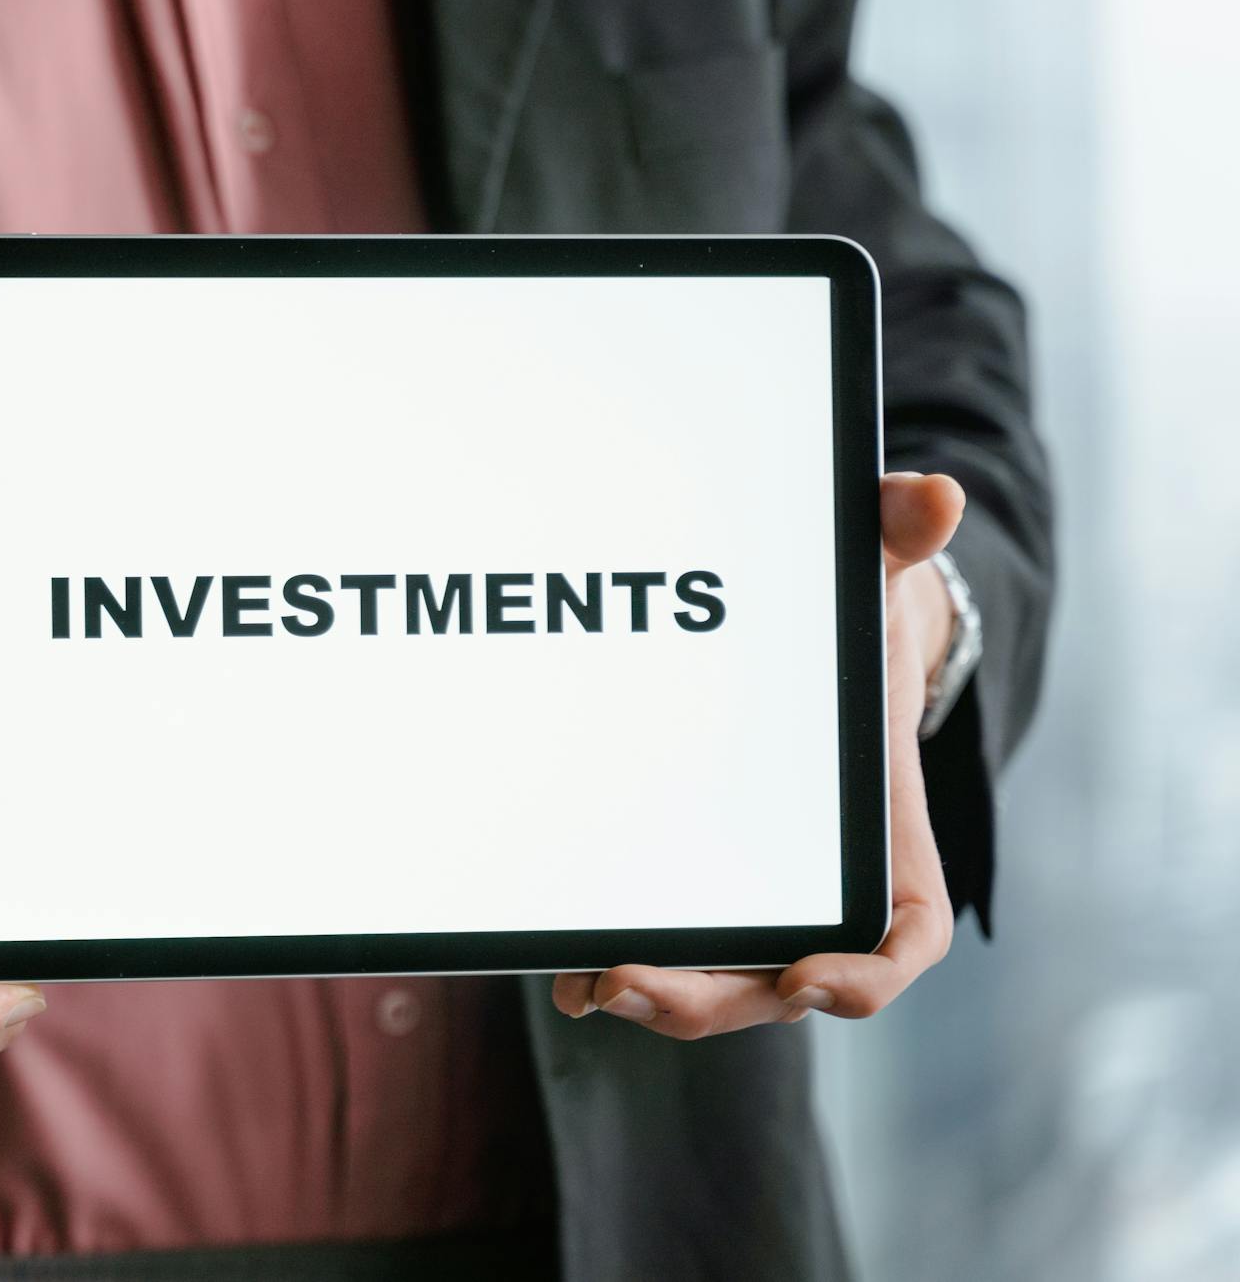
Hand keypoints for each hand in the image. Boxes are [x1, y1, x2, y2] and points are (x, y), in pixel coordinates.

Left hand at [550, 471, 965, 1036]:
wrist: (808, 644)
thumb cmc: (853, 628)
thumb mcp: (874, 581)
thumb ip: (898, 538)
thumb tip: (932, 495)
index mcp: (886, 842)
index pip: (903, 937)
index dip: (866, 975)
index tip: (812, 979)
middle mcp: (821, 888)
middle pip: (781, 982)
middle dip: (712, 999)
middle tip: (629, 983)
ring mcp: (757, 895)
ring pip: (718, 979)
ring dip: (656, 994)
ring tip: (585, 982)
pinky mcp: (695, 884)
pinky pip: (667, 941)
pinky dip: (616, 959)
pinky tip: (561, 960)